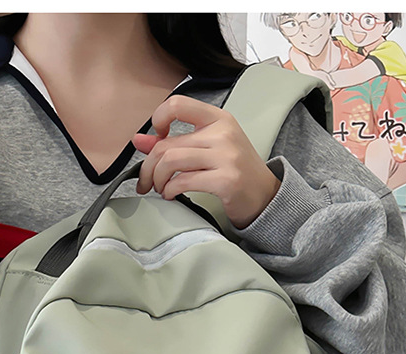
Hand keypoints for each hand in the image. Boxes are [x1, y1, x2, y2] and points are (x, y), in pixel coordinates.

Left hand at [132, 95, 279, 228]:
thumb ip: (175, 142)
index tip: (157, 137)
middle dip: (149, 166)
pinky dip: (170, 190)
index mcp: (218, 119)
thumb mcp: (208, 149)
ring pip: (171, 161)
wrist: (265, 196)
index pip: (177, 105)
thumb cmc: (237, 171)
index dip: (158, 119)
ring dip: (157, 179)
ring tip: (160, 188)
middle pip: (167, 144)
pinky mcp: (225, 180)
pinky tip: (171, 194)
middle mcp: (222, 134)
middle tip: (146, 180)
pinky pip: (183, 181)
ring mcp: (225, 157)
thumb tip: (140, 140)